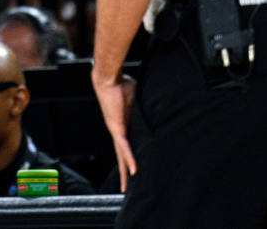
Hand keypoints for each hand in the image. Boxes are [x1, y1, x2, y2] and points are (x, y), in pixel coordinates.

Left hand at [92, 72, 136, 191]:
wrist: (109, 79)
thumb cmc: (121, 85)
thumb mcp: (137, 98)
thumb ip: (144, 106)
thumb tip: (156, 105)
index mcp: (122, 125)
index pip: (126, 146)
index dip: (128, 158)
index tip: (132, 170)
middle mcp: (118, 131)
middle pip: (121, 156)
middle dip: (124, 172)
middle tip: (126, 187)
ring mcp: (117, 131)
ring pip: (121, 156)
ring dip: (125, 171)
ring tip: (127, 186)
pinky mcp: (117, 128)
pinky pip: (125, 147)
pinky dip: (130, 159)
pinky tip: (133, 170)